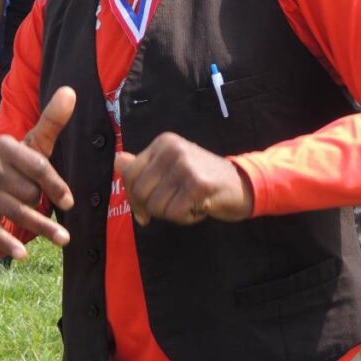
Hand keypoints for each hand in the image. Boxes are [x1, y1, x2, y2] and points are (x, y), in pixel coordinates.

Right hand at [0, 86, 75, 259]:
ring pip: (19, 212)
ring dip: (42, 227)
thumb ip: (52, 120)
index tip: (70, 201)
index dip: (55, 185)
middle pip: (29, 192)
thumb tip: (70, 91)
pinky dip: (7, 243)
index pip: (36, 166)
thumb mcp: (32, 141)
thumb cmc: (15, 162)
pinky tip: (22, 255)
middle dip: (41, 201)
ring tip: (64, 240)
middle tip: (44, 203)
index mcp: (4, 145)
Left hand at [114, 132, 254, 225]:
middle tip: (175, 206)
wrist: (242, 184)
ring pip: (156, 205)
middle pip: (140, 192)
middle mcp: (173, 149)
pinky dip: (185, 218)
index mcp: (163, 142)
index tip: (144, 210)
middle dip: (153, 208)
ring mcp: (185, 165)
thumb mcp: (171, 167)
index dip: (134, 198)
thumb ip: (144, 166)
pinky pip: (174, 213)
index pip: (130, 175)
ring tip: (190, 203)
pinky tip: (199, 207)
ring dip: (172, 214)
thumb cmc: (203, 178)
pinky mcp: (198, 184)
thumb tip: (117, 161)